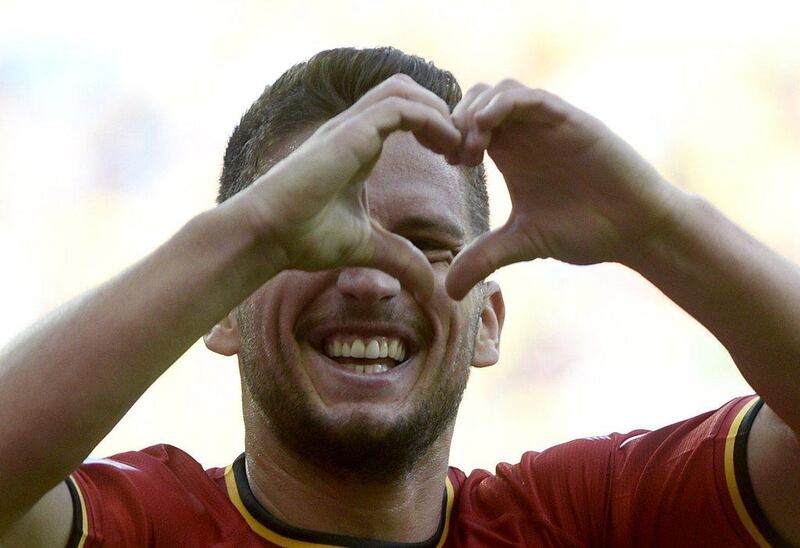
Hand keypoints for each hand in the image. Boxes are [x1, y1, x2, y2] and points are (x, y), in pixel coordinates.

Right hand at [233, 74, 461, 299]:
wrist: (267, 236)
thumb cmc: (303, 237)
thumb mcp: (368, 247)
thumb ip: (401, 259)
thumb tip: (431, 290)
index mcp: (358, 146)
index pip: (404, 113)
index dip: (437, 127)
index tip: (458, 160)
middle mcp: (355, 129)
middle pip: (407, 90)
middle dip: (443, 112)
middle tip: (464, 150)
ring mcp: (350, 127)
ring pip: (405, 90)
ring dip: (441, 112)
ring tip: (459, 147)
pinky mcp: (349, 133)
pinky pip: (400, 107)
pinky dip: (431, 119)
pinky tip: (446, 148)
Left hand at [445, 79, 684, 299]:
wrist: (635, 229)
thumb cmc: (585, 230)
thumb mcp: (523, 243)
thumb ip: (485, 258)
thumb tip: (451, 292)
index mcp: (510, 153)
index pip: (465, 124)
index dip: (446, 134)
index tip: (443, 161)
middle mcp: (525, 133)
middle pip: (475, 99)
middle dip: (455, 121)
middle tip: (454, 156)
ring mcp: (547, 124)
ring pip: (499, 90)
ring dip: (475, 111)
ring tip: (472, 149)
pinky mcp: (570, 121)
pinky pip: (531, 97)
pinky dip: (503, 103)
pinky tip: (486, 126)